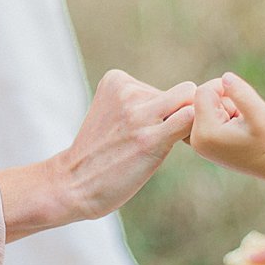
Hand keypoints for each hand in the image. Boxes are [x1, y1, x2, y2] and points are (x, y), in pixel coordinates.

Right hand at [0, 71, 194, 241]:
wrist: (73, 185)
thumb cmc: (101, 153)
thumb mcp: (113, 112)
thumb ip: (142, 101)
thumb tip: (190, 99)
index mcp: (116, 80)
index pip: (165, 87)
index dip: (165, 112)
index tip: (147, 131)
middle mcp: (127, 91)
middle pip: (182, 93)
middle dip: (179, 115)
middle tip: (160, 139)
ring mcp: (138, 114)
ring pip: (190, 103)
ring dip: (185, 127)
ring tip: (159, 147)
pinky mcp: (150, 138)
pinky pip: (189, 120)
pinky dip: (191, 133)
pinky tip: (172, 149)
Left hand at [190, 72, 264, 195]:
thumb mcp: (261, 115)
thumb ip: (243, 94)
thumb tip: (225, 77)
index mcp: (206, 133)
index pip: (203, 92)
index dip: (223, 87)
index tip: (241, 100)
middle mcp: (195, 140)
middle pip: (200, 98)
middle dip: (222, 100)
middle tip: (240, 117)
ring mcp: (196, 142)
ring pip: (203, 106)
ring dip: (221, 107)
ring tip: (238, 124)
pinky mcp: (201, 142)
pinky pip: (203, 115)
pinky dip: (218, 115)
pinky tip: (231, 128)